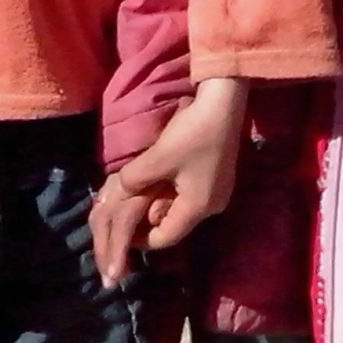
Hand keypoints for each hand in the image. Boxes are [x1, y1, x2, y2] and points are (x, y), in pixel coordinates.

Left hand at [95, 76, 246, 278]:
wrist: (223, 103)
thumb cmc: (192, 133)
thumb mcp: (157, 158)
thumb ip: (133, 179)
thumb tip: (119, 191)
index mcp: (198, 208)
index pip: (165, 238)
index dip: (140, 238)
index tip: (120, 231)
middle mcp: (211, 206)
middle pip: (173, 224)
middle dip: (148, 217)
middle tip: (128, 208)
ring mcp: (217, 192)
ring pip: (180, 208)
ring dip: (159, 201)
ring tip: (140, 191)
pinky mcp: (217, 178)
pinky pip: (188, 194)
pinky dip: (170, 191)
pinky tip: (159, 177)